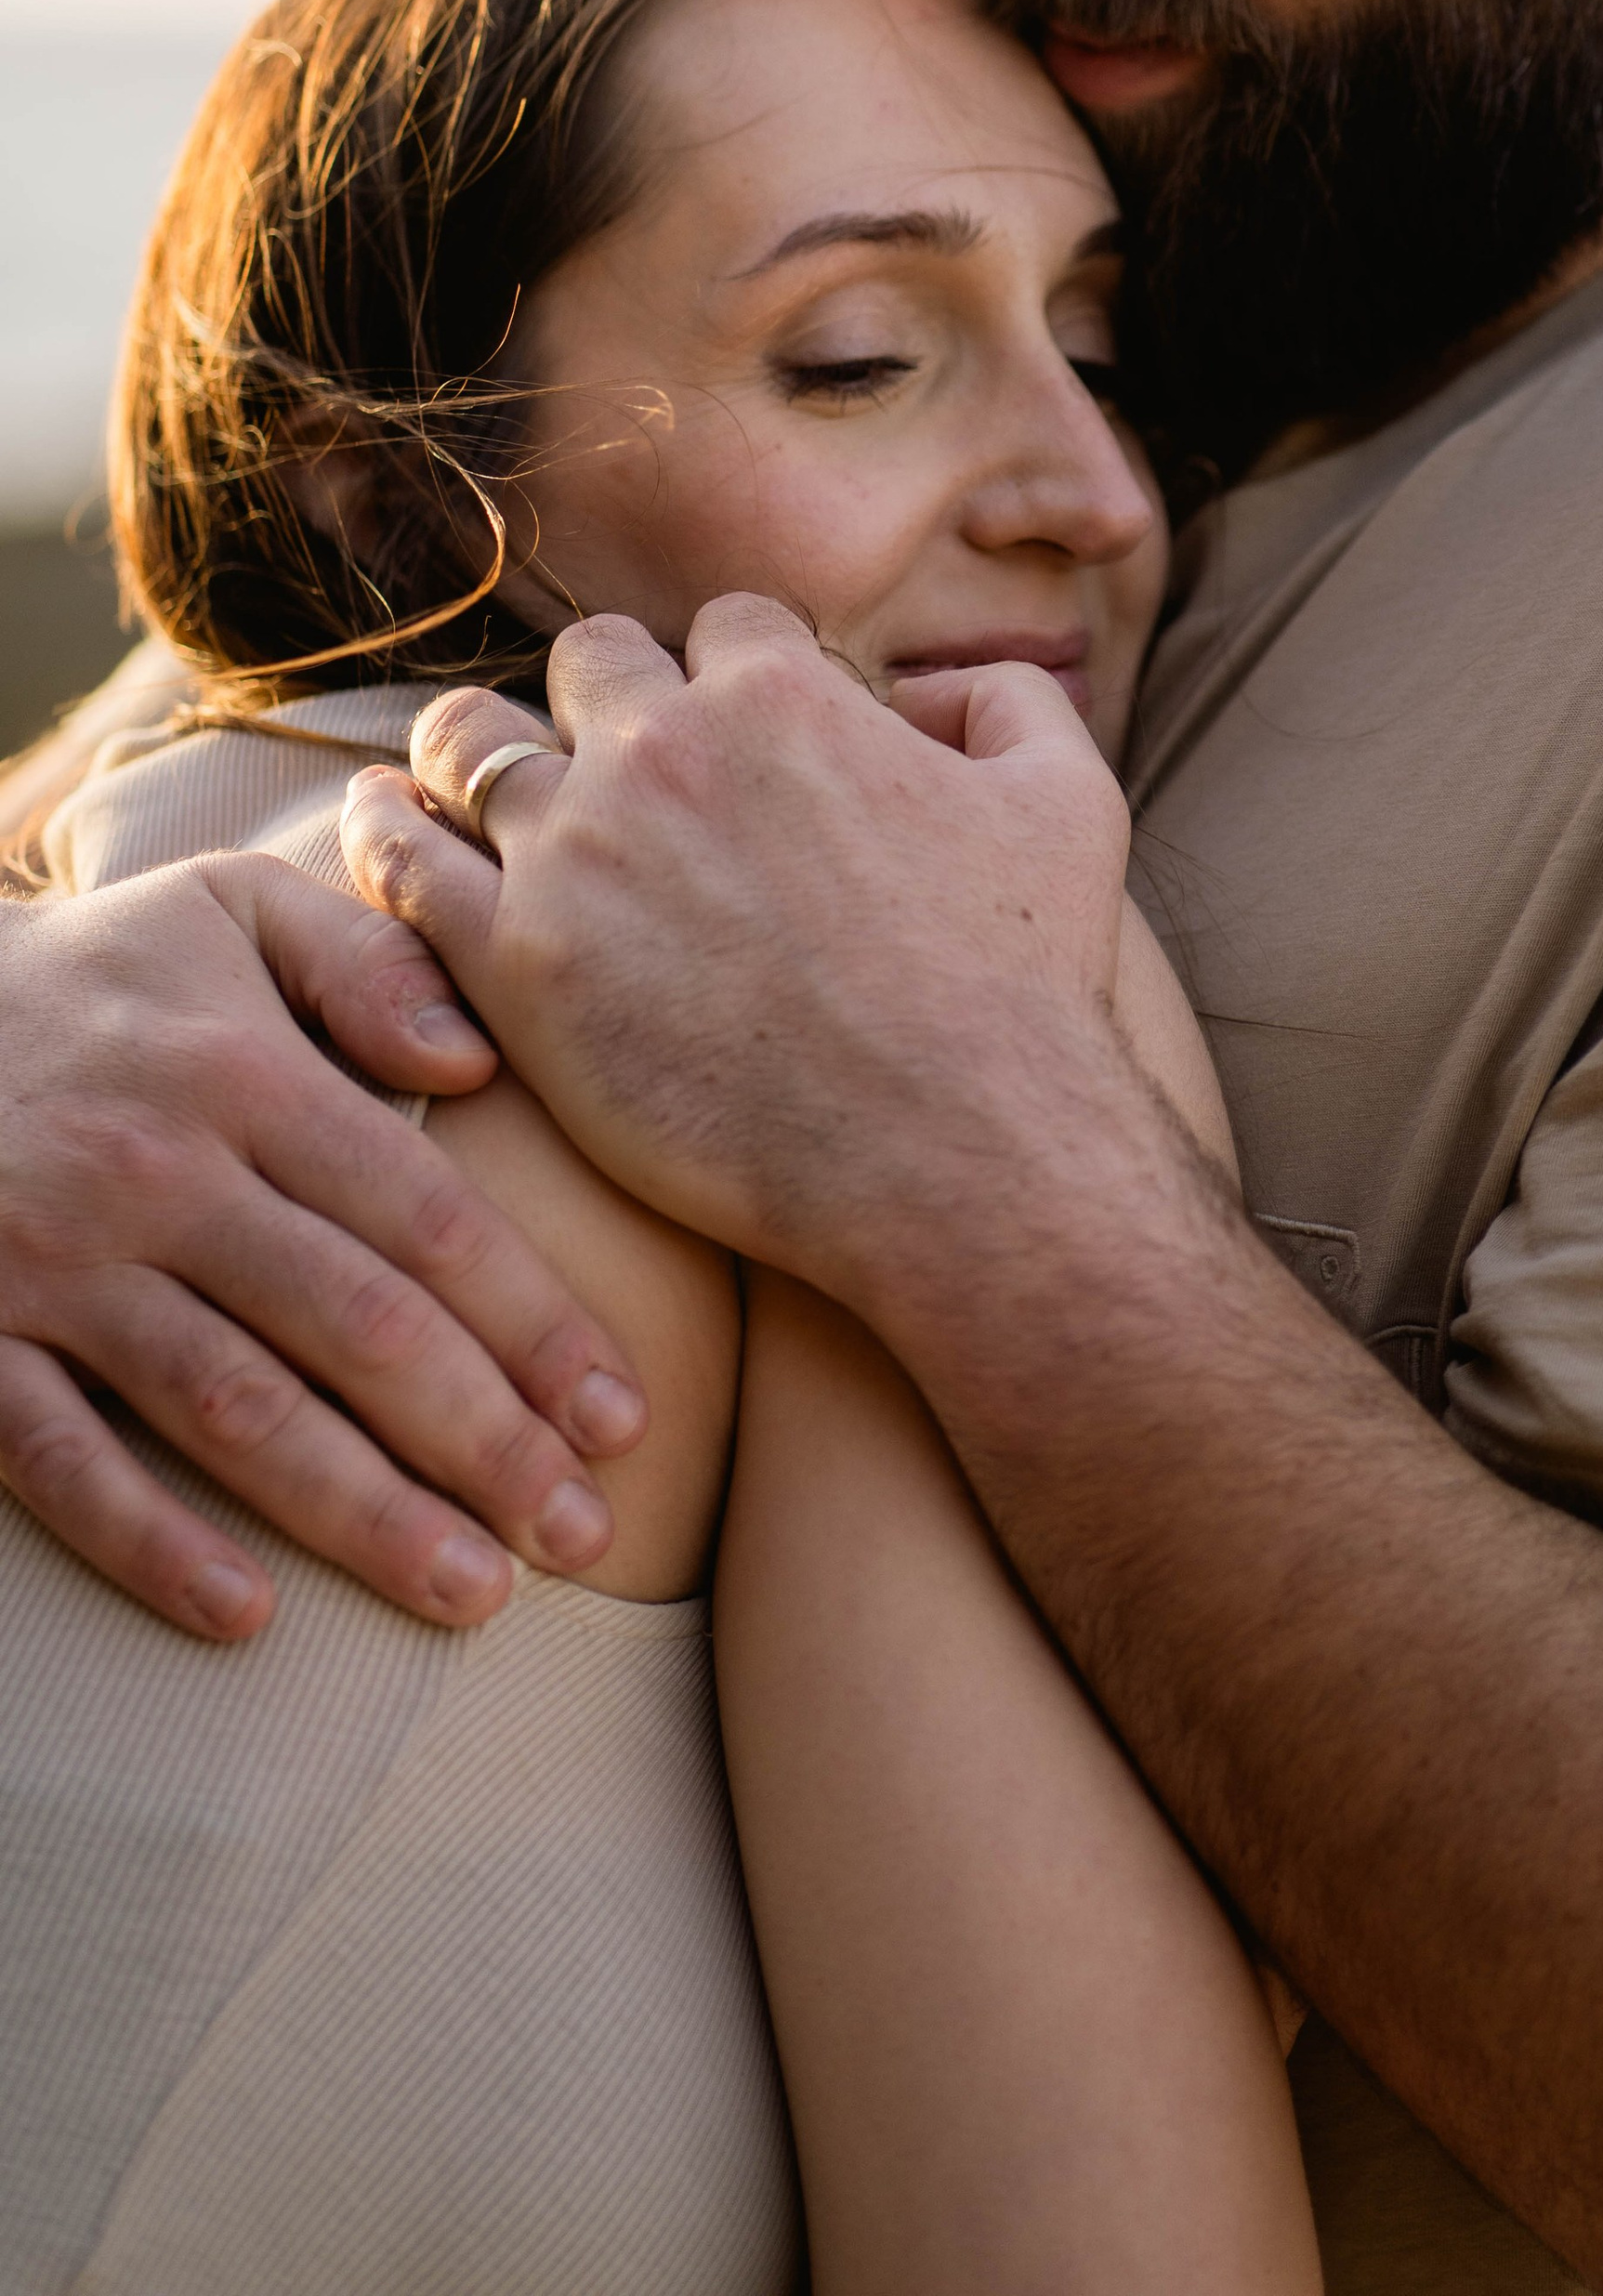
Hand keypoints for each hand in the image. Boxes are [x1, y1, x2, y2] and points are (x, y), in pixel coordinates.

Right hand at [0, 853, 647, 1638]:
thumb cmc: (99, 971)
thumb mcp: (229, 909)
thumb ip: (366, 963)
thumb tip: (480, 1058)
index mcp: (245, 1077)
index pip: (424, 1217)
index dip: (534, 1325)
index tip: (623, 1418)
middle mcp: (160, 1177)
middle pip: (353, 1327)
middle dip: (483, 1440)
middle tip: (584, 1536)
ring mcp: (56, 1268)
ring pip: (232, 1411)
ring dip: (359, 1512)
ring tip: (473, 1594)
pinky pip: (57, 1460)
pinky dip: (147, 1541)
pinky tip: (246, 1617)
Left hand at [340, 597, 1136, 1304]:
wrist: (960, 1157)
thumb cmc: (1024, 990)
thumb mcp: (1072, 802)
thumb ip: (1008, 702)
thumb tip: (933, 688)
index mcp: (783, 695)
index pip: (722, 628)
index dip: (738, 676)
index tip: (743, 738)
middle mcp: (663, 749)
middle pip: (590, 665)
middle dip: (612, 702)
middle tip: (628, 773)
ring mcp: (575, 854)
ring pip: (472, 741)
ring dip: (488, 753)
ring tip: (495, 792)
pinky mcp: (514, 966)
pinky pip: (404, 861)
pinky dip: (393, 834)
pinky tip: (396, 834)